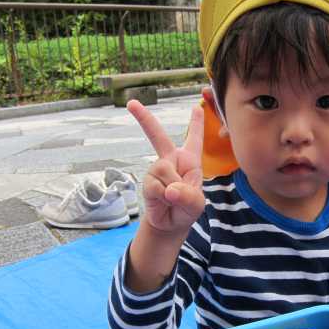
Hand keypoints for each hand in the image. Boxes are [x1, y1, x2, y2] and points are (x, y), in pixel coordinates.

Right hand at [127, 100, 204, 234]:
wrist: (170, 224)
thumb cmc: (187, 209)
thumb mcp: (196, 204)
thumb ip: (188, 196)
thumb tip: (170, 190)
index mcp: (189, 160)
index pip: (194, 139)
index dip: (196, 123)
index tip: (196, 107)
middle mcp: (171, 160)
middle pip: (157, 136)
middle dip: (144, 118)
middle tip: (131, 103)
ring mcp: (157, 169)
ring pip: (162, 170)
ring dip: (171, 188)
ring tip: (174, 199)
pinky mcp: (147, 181)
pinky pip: (154, 185)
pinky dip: (161, 196)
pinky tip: (164, 201)